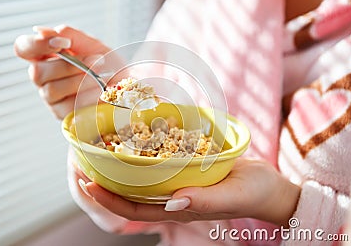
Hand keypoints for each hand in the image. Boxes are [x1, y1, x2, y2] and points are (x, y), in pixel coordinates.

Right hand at [14, 25, 110, 118]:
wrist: (129, 85)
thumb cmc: (107, 64)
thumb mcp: (91, 45)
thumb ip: (69, 36)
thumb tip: (40, 31)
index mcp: (45, 56)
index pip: (23, 48)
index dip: (37, 45)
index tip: (64, 44)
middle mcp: (44, 79)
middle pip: (37, 72)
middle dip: (69, 66)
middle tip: (98, 60)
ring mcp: (52, 99)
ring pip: (52, 90)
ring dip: (81, 80)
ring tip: (103, 75)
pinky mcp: (64, 116)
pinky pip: (69, 107)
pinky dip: (88, 97)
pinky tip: (102, 92)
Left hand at [74, 157, 300, 226]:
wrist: (267, 186)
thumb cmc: (252, 192)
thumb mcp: (232, 195)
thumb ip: (205, 201)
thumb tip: (173, 204)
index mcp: (179, 209)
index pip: (134, 210)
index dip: (109, 200)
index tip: (87, 183)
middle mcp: (173, 198)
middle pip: (130, 194)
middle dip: (105, 182)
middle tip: (83, 162)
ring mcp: (178, 185)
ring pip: (140, 181)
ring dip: (119, 168)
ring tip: (100, 149)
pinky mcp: (186, 171)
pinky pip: (158, 165)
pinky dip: (142, 156)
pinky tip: (134, 140)